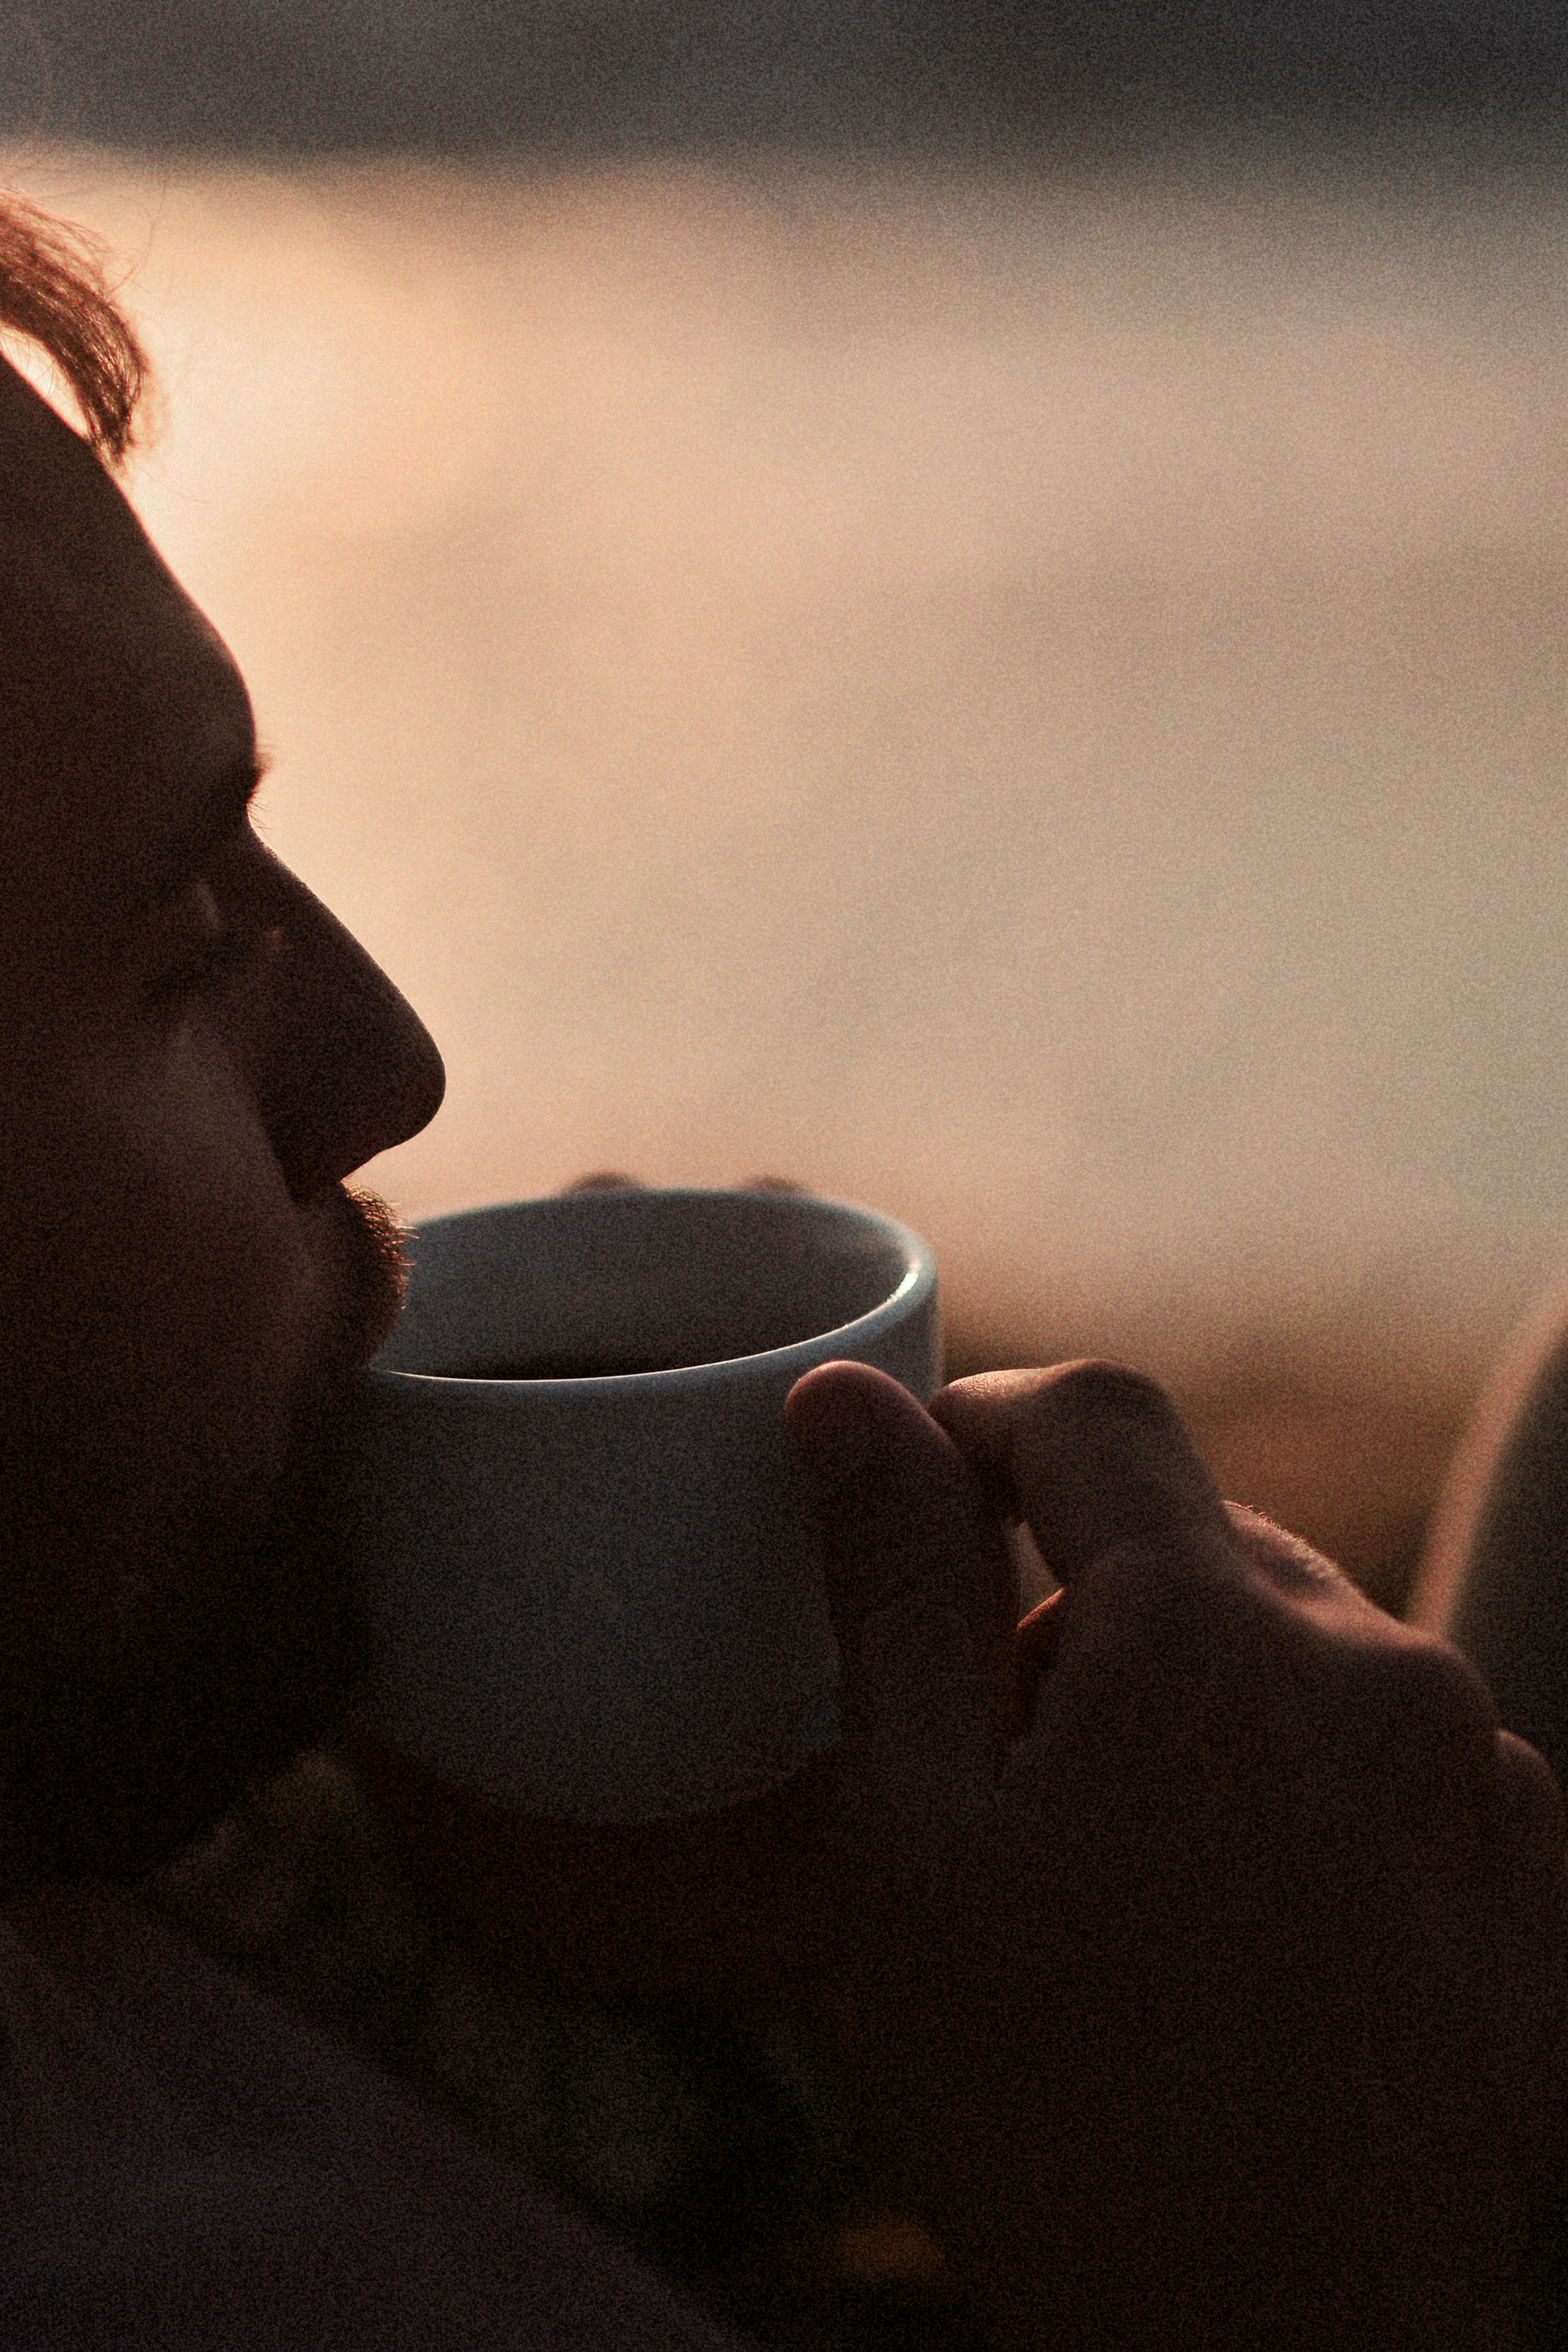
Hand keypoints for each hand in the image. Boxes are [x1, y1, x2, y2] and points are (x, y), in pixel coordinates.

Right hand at [785, 1359, 1567, 2351]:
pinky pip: (1389, 1733)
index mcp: (1211, 1638)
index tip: (914, 1487)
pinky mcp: (1531, 1863)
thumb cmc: (1056, 2115)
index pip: (1092, 1412)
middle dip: (1077, 1591)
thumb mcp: (915, 1837)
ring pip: (1295, 1629)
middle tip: (994, 1755)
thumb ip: (893, 1584)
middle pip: (1195, 1528)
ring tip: (1118, 1865)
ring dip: (1192, 1682)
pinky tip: (1238, 1916)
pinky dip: (1299, 1765)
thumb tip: (846, 1402)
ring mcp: (1481, 1768)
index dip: (980, 1422)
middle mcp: (1379, 1667)